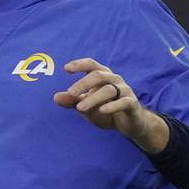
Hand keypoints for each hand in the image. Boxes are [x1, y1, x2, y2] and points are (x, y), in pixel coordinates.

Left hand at [53, 58, 168, 153]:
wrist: (129, 124)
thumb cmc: (106, 110)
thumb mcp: (86, 106)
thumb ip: (72, 101)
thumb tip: (55, 98)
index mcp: (103, 76)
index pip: (91, 65)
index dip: (80, 65)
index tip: (66, 68)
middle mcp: (114, 80)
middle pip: (99, 75)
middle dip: (83, 83)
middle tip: (70, 93)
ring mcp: (125, 91)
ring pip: (108, 90)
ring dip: (93, 98)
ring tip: (80, 108)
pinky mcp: (132, 104)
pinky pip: (124, 102)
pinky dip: (112, 106)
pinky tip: (102, 110)